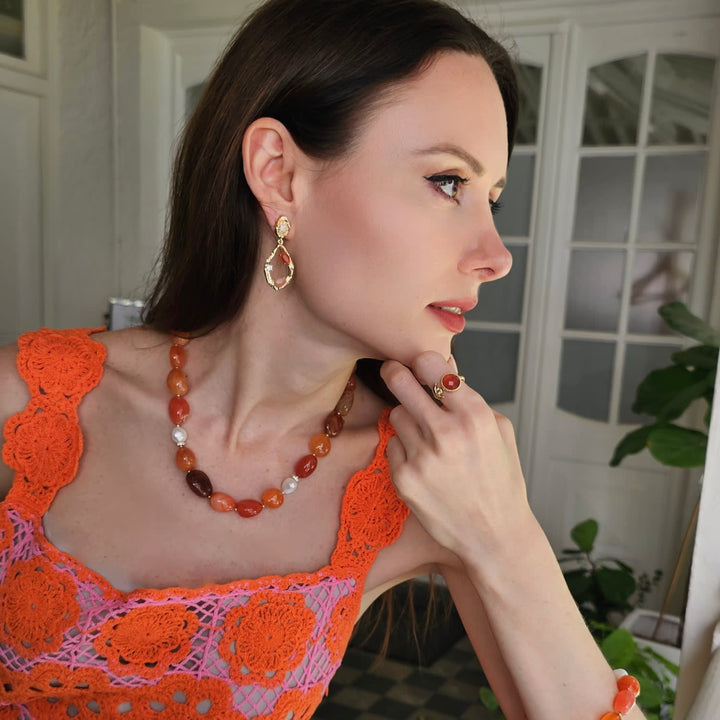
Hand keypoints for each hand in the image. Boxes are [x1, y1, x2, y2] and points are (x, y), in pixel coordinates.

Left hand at [380, 351, 530, 558]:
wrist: (495, 536)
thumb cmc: (500, 481)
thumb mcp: (500, 432)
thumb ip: (471, 398)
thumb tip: (446, 364)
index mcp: (474, 416)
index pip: (432, 364)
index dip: (423, 361)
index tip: (420, 364)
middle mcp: (446, 433)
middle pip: (401, 381)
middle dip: (396, 372)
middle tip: (394, 370)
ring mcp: (421, 456)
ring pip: (395, 414)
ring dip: (406, 418)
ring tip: (427, 437)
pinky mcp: (404, 478)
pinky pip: (392, 446)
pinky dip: (404, 449)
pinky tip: (425, 464)